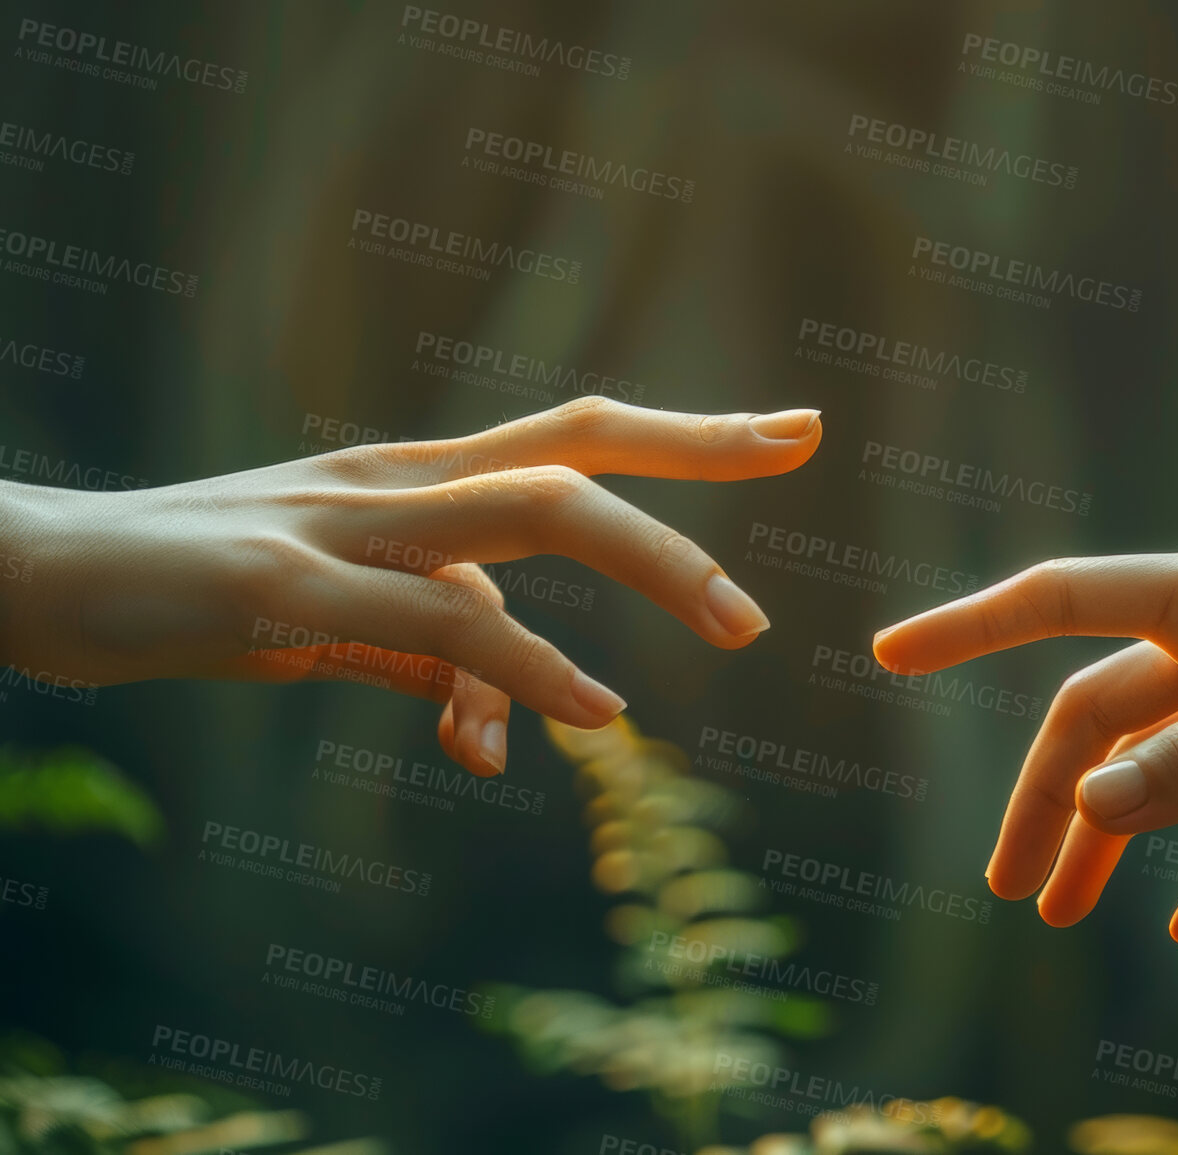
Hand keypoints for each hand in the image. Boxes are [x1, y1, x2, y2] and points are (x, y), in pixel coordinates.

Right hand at [0, 398, 821, 778]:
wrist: (32, 573)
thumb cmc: (194, 592)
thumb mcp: (338, 627)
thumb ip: (428, 655)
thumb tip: (502, 730)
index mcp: (413, 487)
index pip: (572, 437)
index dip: (686, 430)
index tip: (789, 427)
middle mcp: (394, 485)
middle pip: (573, 447)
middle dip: (698, 449)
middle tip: (802, 450)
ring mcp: (339, 527)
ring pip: (527, 513)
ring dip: (650, 560)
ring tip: (739, 624)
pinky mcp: (282, 590)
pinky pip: (432, 620)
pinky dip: (522, 666)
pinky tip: (591, 714)